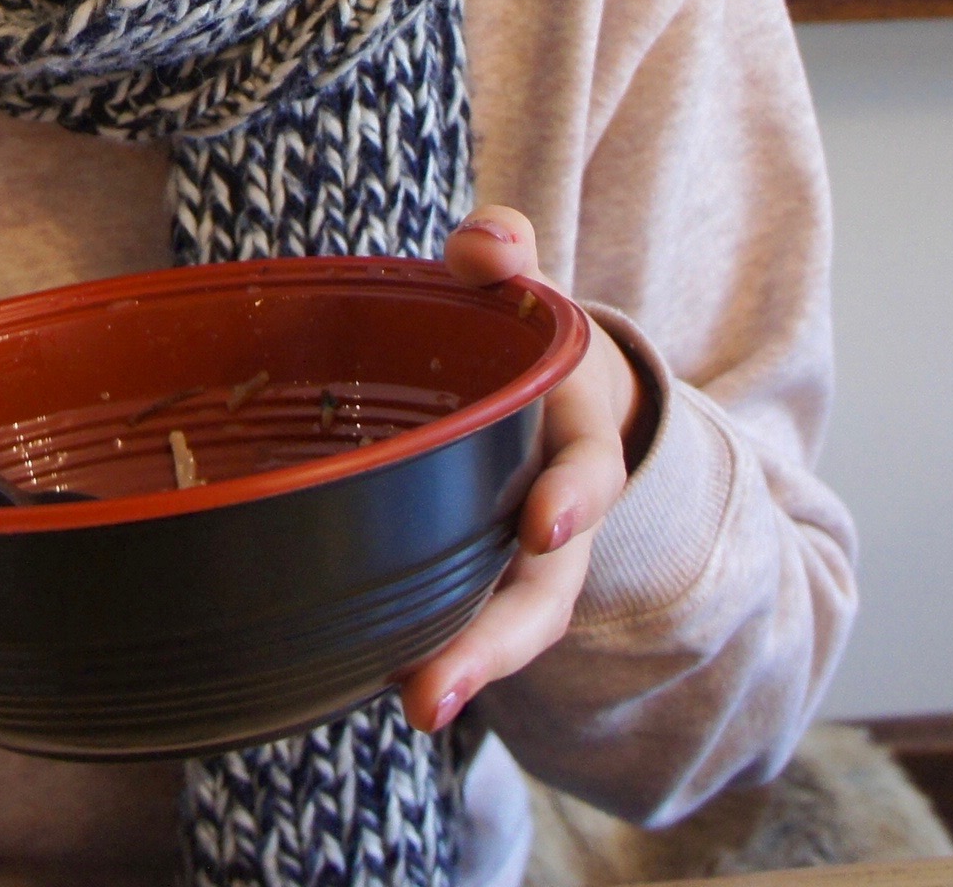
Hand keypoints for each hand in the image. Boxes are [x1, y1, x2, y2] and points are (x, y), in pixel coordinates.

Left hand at [396, 204, 640, 732]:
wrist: (550, 406)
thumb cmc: (518, 341)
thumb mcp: (520, 292)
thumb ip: (505, 256)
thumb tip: (484, 244)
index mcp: (574, 439)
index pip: (587, 469)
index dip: (573, 497)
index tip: (544, 526)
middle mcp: (553, 517)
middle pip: (541, 592)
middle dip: (496, 643)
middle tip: (436, 689)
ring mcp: (513, 566)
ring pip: (500, 628)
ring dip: (460, 670)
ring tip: (414, 708)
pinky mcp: (468, 586)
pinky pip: (454, 626)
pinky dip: (424, 656)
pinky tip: (364, 682)